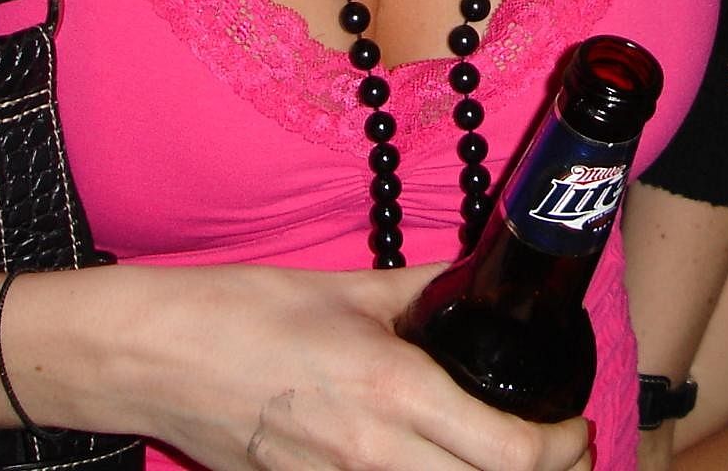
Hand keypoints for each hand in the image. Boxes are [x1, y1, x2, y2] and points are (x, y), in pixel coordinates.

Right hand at [56, 261, 591, 470]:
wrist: (153, 357)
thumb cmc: (244, 314)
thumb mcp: (352, 289)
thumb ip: (425, 289)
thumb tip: (479, 276)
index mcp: (391, 393)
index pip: (509, 453)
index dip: (560, 448)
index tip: (573, 428)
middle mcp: (371, 457)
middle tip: (558, 451)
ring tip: (502, 462)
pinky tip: (437, 467)